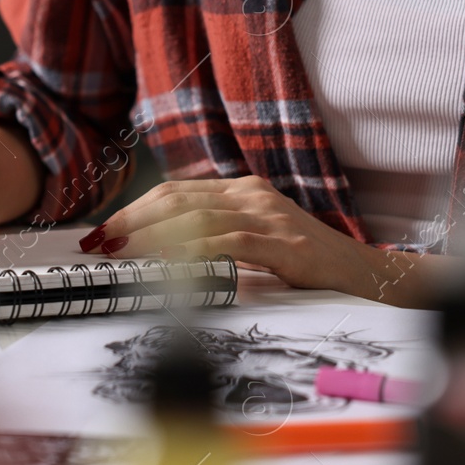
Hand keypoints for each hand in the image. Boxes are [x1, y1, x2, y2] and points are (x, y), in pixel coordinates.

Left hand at [79, 175, 378, 293]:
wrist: (364, 273)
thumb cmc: (305, 263)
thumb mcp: (254, 242)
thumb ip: (215, 239)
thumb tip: (160, 256)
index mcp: (241, 191)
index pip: (175, 193)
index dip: (135, 210)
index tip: (104, 229)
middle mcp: (250, 195)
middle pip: (177, 200)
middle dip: (132, 220)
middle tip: (100, 239)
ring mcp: (267, 216)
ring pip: (196, 218)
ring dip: (153, 237)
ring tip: (123, 252)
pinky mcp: (281, 243)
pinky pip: (227, 243)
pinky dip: (193, 253)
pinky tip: (169, 264)